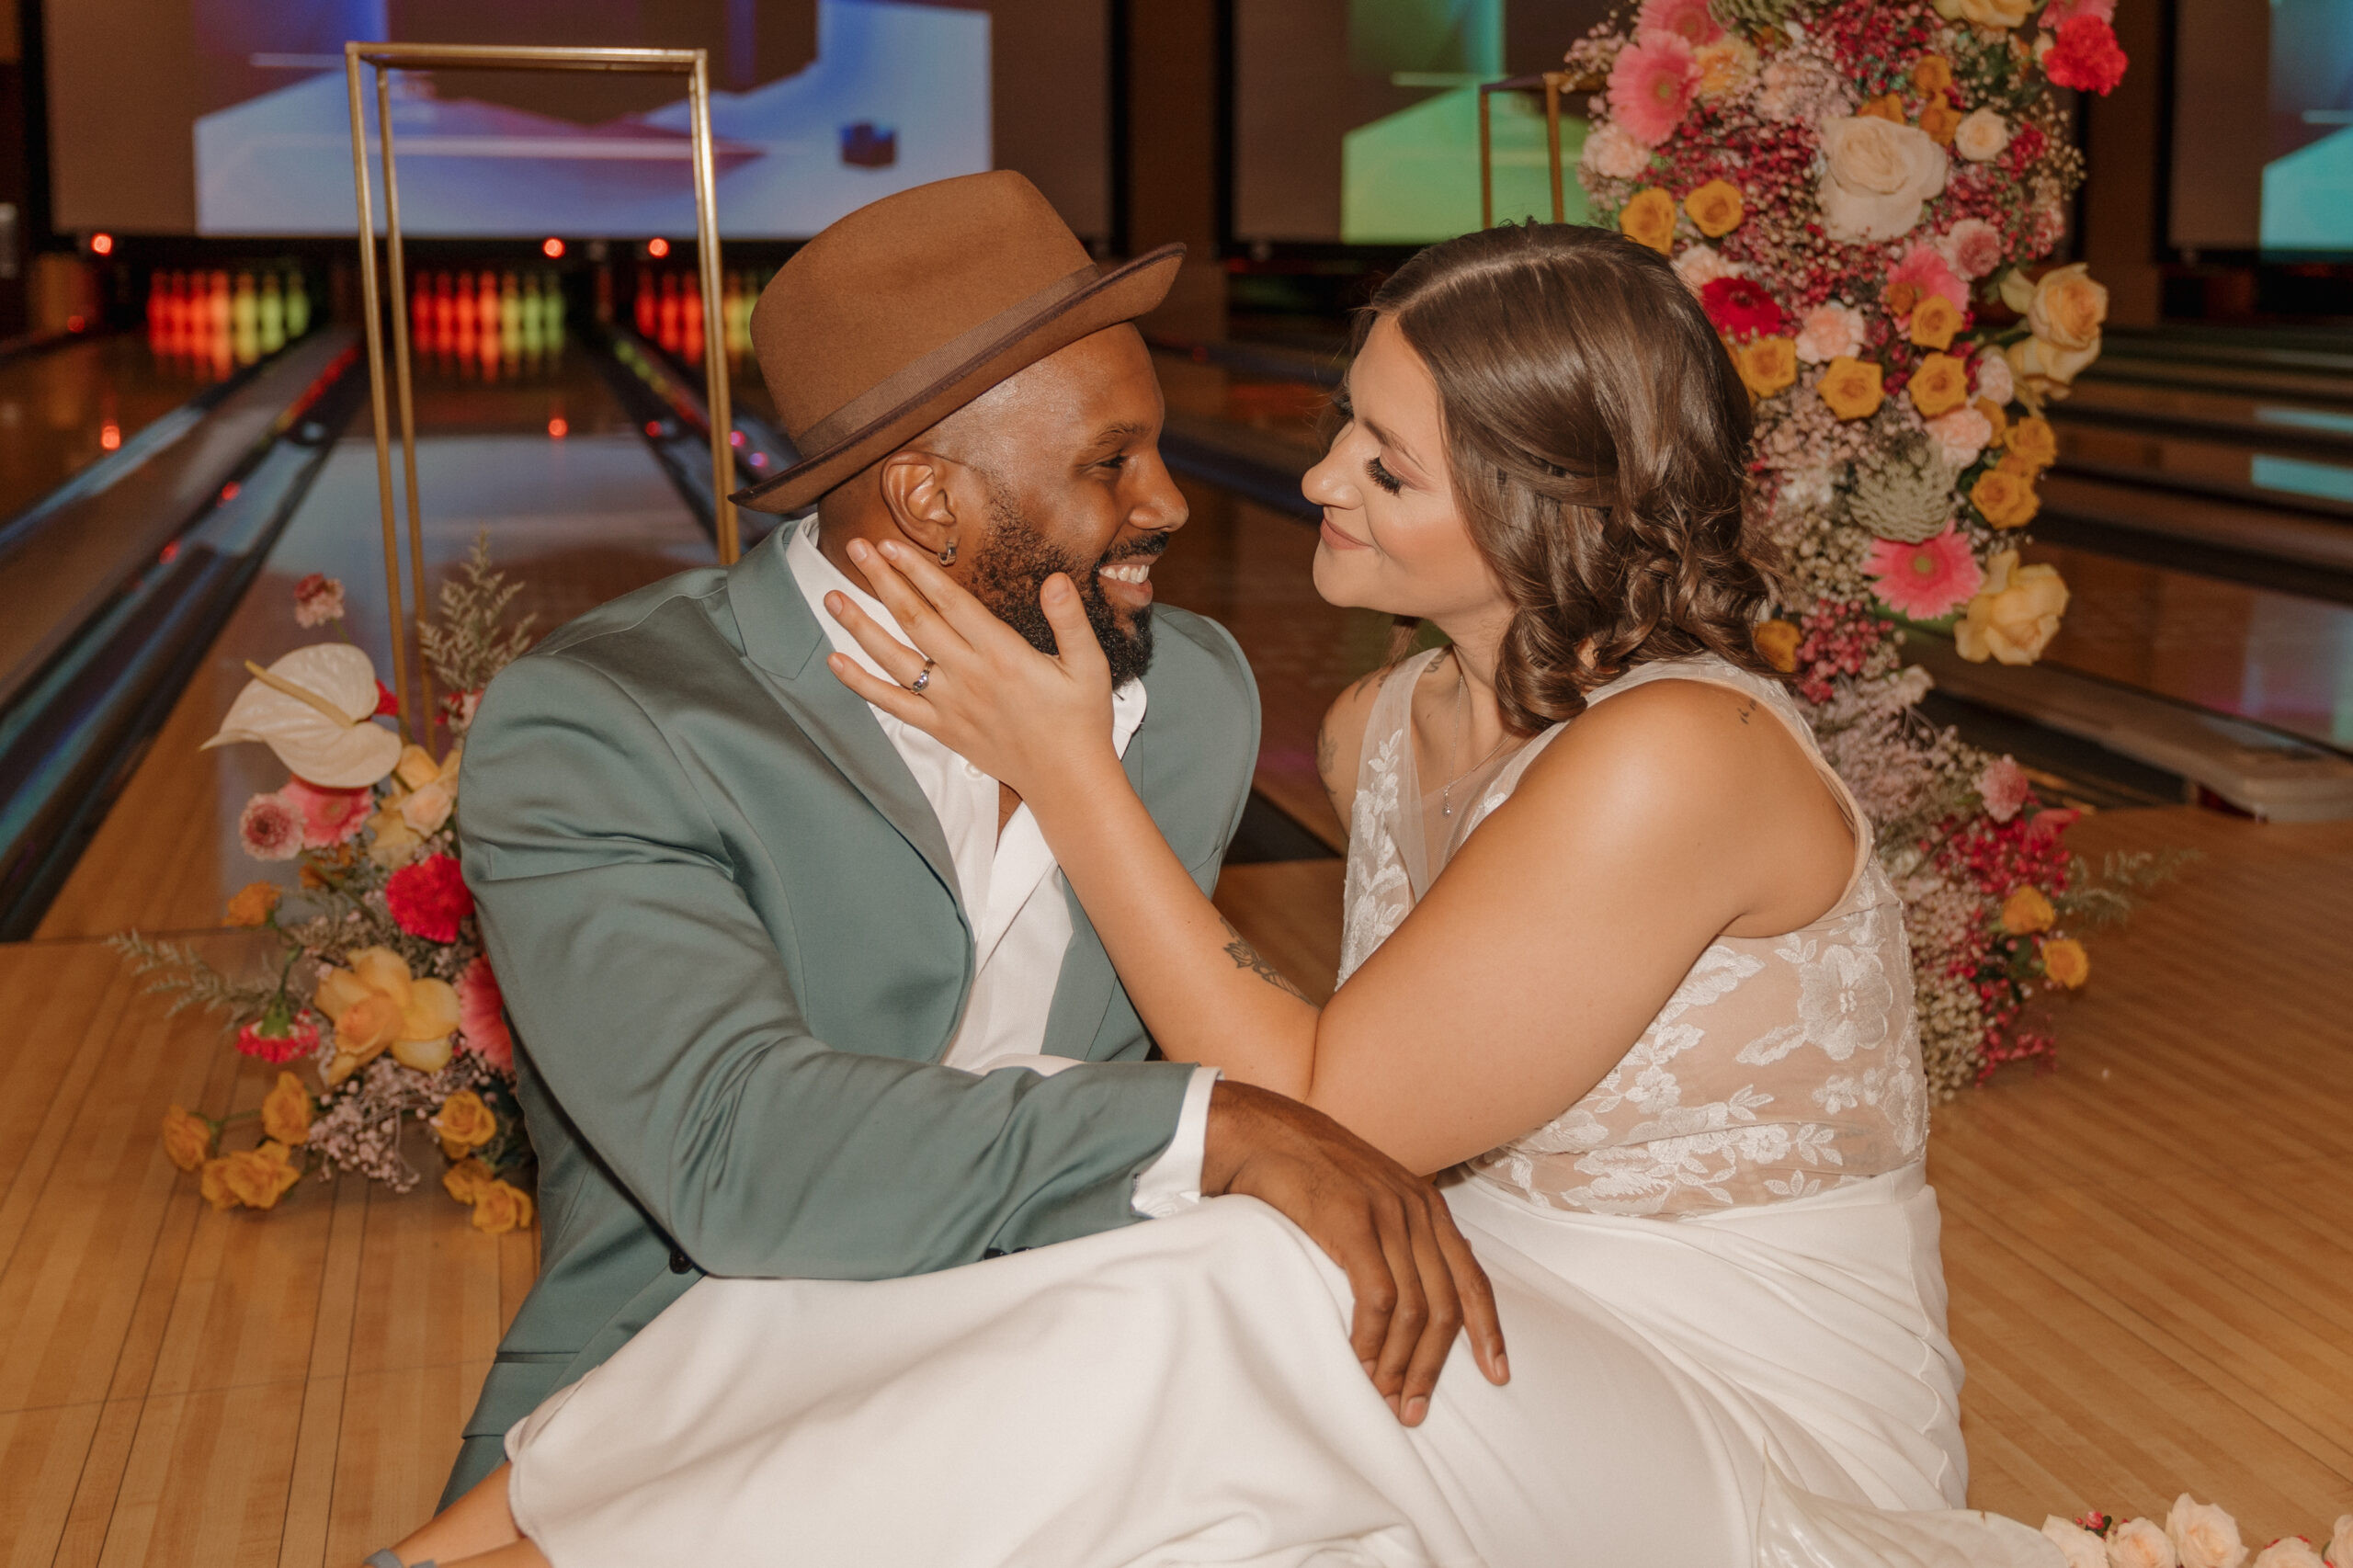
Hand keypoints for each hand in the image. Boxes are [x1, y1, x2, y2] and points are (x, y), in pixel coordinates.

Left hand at [823, 537, 1119, 804]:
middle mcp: (968, 676)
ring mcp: (950, 704)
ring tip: (831, 597)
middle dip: (883, 581)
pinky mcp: (941, 728)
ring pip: (894, 658)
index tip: (892, 545)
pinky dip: (861, 684)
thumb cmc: (1081, 720)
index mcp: (1002, 654)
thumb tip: (1055, 580)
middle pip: (915, 619)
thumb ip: (1070, 620)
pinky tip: (835, 662)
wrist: (1067, 780)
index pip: (951, 602)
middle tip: (856, 549)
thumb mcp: (1090, 665)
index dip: (918, 571)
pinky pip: (892, 704)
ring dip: (860, 626)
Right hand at [1203, 1080, 1508, 1422]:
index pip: (1472, 1277)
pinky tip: (1360, 1362)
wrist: (1258, 1130)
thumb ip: (1391, 1233)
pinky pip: (1378, 1296)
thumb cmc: (1303, 1169)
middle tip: (1414, 1408)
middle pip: (1446, 1303)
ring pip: (1416, 1308)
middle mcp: (1416, 1208)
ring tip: (1385, 1398)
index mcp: (1426, 1204)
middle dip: (1434, 1365)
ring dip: (1400, 1363)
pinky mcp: (1352, 1221)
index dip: (1488, 1330)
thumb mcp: (1365, 1195)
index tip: (1497, 1374)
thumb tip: (1403, 1291)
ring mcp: (1387, 1213)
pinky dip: (1372, 1339)